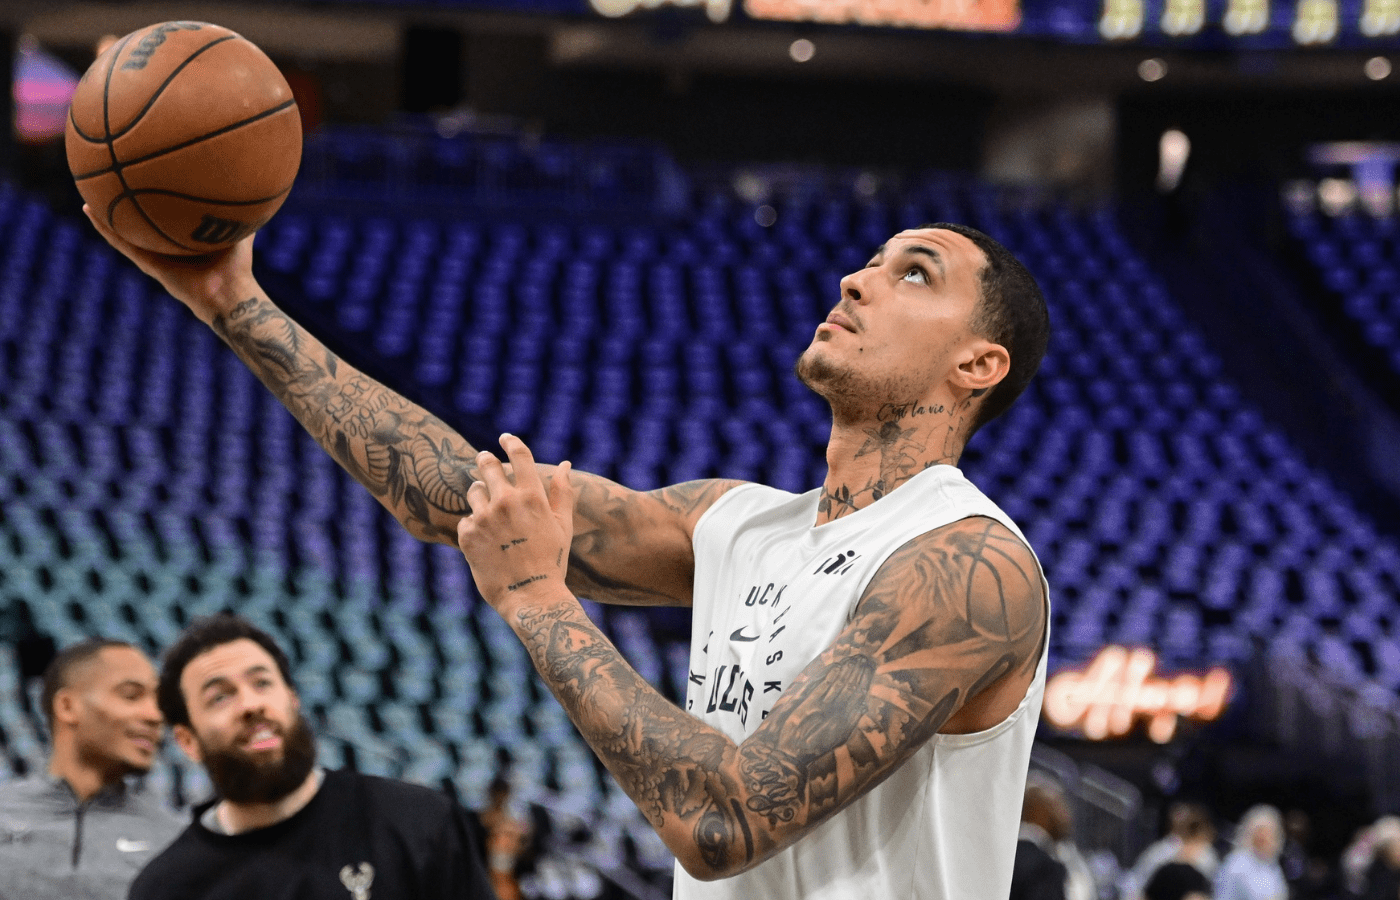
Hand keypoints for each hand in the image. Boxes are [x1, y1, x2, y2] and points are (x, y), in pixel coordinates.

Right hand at [80, 204, 257, 324]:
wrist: (230, 295)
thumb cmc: (237, 269)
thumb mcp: (238, 235)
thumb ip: (241, 218)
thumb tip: (253, 194)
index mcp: (182, 246)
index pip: (163, 225)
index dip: (151, 210)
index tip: (141, 188)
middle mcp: (166, 253)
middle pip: (140, 230)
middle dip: (127, 213)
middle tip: (110, 191)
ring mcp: (155, 260)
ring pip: (124, 236)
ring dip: (106, 220)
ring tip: (89, 200)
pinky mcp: (149, 266)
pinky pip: (123, 245)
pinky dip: (106, 229)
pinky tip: (91, 212)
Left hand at [456, 434, 574, 613]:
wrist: (531, 596)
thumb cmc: (552, 560)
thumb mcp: (562, 524)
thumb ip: (562, 492)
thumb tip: (565, 464)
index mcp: (532, 496)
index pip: (519, 455)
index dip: (510, 442)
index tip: (504, 437)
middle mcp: (505, 502)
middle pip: (487, 465)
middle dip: (485, 460)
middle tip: (484, 459)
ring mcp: (484, 518)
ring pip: (474, 491)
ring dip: (480, 494)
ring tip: (491, 513)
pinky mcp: (467, 535)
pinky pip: (466, 519)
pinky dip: (473, 526)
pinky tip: (487, 541)